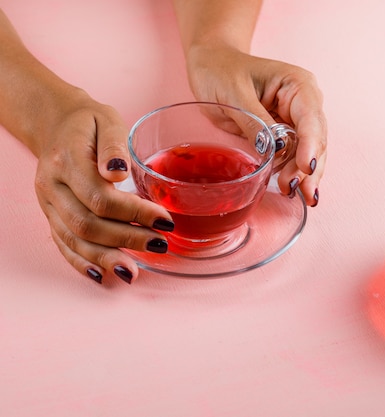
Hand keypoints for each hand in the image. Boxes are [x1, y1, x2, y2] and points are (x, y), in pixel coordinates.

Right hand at [31, 88, 173, 282]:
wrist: (56, 124)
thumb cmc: (89, 123)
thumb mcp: (107, 120)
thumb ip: (113, 146)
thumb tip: (117, 173)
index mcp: (66, 159)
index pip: (101, 197)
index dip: (135, 212)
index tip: (165, 220)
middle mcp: (51, 186)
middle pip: (87, 224)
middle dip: (126, 238)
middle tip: (159, 244)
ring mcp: (48, 204)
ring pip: (73, 239)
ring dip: (105, 258)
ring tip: (133, 272)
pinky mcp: (51, 215)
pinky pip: (62, 244)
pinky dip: (82, 262)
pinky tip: (102, 275)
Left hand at [184, 44, 326, 206]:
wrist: (211, 67)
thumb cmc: (221, 71)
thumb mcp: (235, 95)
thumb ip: (257, 122)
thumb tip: (277, 149)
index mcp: (298, 85)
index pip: (310, 119)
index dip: (310, 145)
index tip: (305, 168)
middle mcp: (304, 102)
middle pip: (315, 140)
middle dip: (307, 166)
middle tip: (293, 188)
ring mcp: (297, 119)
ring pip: (309, 152)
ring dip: (303, 175)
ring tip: (292, 192)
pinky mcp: (286, 134)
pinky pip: (295, 156)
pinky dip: (294, 172)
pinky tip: (293, 189)